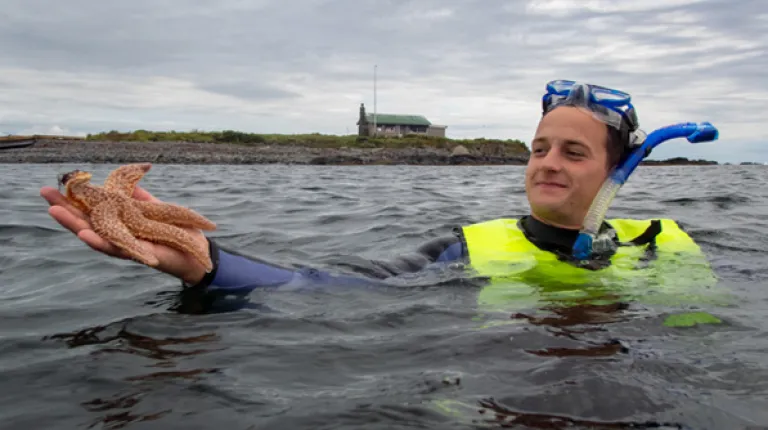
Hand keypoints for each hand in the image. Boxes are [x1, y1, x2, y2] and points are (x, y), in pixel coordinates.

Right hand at [40, 184, 209, 284]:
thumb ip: (139, 199)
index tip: (54, 185)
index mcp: (121, 225)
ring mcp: (126, 247)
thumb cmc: (177, 232)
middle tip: (44, 194)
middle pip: (87, 224)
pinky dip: (100, 242)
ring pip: (96, 237)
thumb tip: (125, 184)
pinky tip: (86, 234)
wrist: (198, 251)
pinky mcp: (137, 256)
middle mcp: (119, 237)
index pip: (93, 211)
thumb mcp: (155, 211)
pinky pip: (117, 249)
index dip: (74, 200)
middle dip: (65, 210)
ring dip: (75, 226)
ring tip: (54, 213)